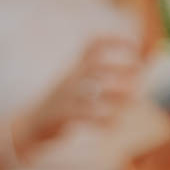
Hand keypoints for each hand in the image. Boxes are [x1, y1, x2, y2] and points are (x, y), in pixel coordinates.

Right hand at [15, 36, 140, 154]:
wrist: (29, 128)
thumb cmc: (60, 108)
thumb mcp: (76, 87)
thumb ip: (103, 79)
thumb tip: (139, 75)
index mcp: (74, 68)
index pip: (94, 45)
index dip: (115, 41)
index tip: (135, 46)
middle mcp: (69, 79)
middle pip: (97, 66)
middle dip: (121, 67)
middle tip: (140, 73)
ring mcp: (64, 98)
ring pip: (94, 92)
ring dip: (117, 95)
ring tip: (131, 101)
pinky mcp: (61, 117)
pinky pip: (86, 115)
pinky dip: (104, 119)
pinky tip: (112, 124)